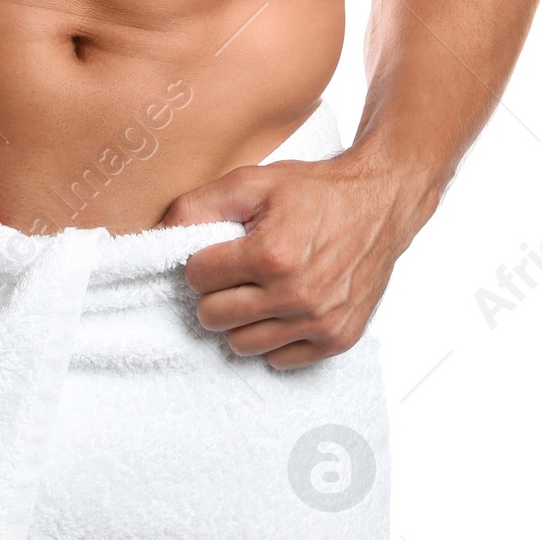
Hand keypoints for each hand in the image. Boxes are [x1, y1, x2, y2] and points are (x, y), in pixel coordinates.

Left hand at [162, 150, 426, 368]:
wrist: (380, 203)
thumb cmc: (315, 191)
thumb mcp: (253, 181)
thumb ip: (200, 204)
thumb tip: (161, 231)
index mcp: (271, 254)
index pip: (198, 278)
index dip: (202, 261)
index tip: (217, 251)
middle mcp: (296, 294)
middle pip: (213, 317)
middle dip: (216, 292)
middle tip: (234, 271)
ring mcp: (319, 321)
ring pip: (242, 345)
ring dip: (241, 318)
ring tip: (257, 289)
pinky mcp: (338, 339)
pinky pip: (281, 360)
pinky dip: (274, 337)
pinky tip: (282, 307)